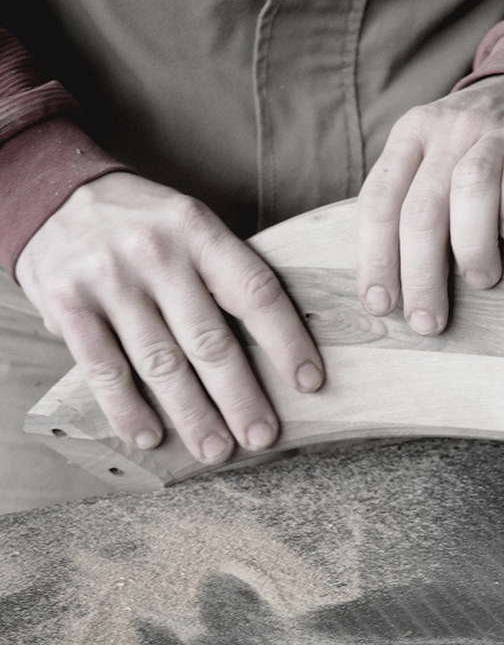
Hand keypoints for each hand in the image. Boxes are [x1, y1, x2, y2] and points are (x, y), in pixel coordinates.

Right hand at [15, 174, 323, 463]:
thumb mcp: (191, 226)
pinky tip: (151, 436)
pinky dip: (128, 409)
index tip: (310, 382)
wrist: (53, 196)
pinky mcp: (67, 305)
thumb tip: (281, 343)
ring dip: (192, 414)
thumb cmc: (145, 224)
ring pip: (160, 362)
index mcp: (199, 230)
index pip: (255, 292)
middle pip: (209, 339)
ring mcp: (109, 280)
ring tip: (215, 448)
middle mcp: (156, 254)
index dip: (286, 341)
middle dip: (240, 396)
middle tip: (262, 436)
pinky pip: (104, 368)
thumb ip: (224, 274)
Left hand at [357, 74, 503, 333]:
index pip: (379, 202)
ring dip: (471, 247)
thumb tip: (390, 288)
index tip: (381, 306)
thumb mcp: (436, 159)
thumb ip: (413, 202)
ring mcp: (494, 130)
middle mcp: (446, 130)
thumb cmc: (482, 150)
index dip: (375, 258)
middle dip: (421, 274)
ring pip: (471, 189)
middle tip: (428, 321)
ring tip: (480, 281)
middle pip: (421, 208)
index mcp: (410, 137)